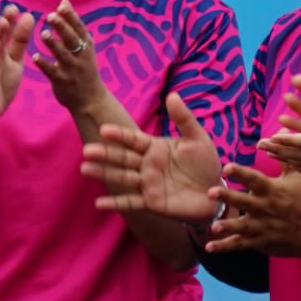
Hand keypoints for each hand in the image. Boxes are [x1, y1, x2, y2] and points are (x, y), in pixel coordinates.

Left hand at [32, 0, 108, 114]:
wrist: (91, 100)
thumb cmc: (84, 69)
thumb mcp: (83, 47)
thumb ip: (72, 27)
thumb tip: (64, 2)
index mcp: (86, 46)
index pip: (79, 28)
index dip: (71, 16)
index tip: (62, 5)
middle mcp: (81, 56)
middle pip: (72, 39)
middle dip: (62, 27)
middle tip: (50, 16)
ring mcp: (72, 69)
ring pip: (63, 55)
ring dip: (53, 44)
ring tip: (43, 34)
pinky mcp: (62, 81)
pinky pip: (52, 72)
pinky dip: (44, 64)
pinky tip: (35, 57)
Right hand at [80, 92, 223, 223]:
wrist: (215, 192)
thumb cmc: (205, 163)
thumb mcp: (197, 138)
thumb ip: (183, 119)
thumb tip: (172, 95)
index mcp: (154, 147)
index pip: (132, 139)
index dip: (119, 135)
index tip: (104, 129)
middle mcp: (146, 165)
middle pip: (122, 158)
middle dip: (105, 154)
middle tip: (87, 150)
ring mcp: (146, 184)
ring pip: (122, 177)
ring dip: (103, 174)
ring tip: (85, 169)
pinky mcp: (150, 202)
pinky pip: (130, 202)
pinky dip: (114, 203)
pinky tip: (99, 204)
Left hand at [200, 162, 300, 256]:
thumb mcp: (299, 177)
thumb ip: (285, 156)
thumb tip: (279, 131)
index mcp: (272, 190)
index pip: (255, 179)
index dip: (241, 173)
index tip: (226, 167)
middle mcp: (266, 208)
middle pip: (244, 201)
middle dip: (228, 197)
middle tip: (210, 192)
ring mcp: (262, 227)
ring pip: (241, 226)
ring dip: (227, 226)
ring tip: (213, 227)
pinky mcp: (259, 241)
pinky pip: (240, 244)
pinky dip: (224, 247)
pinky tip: (209, 247)